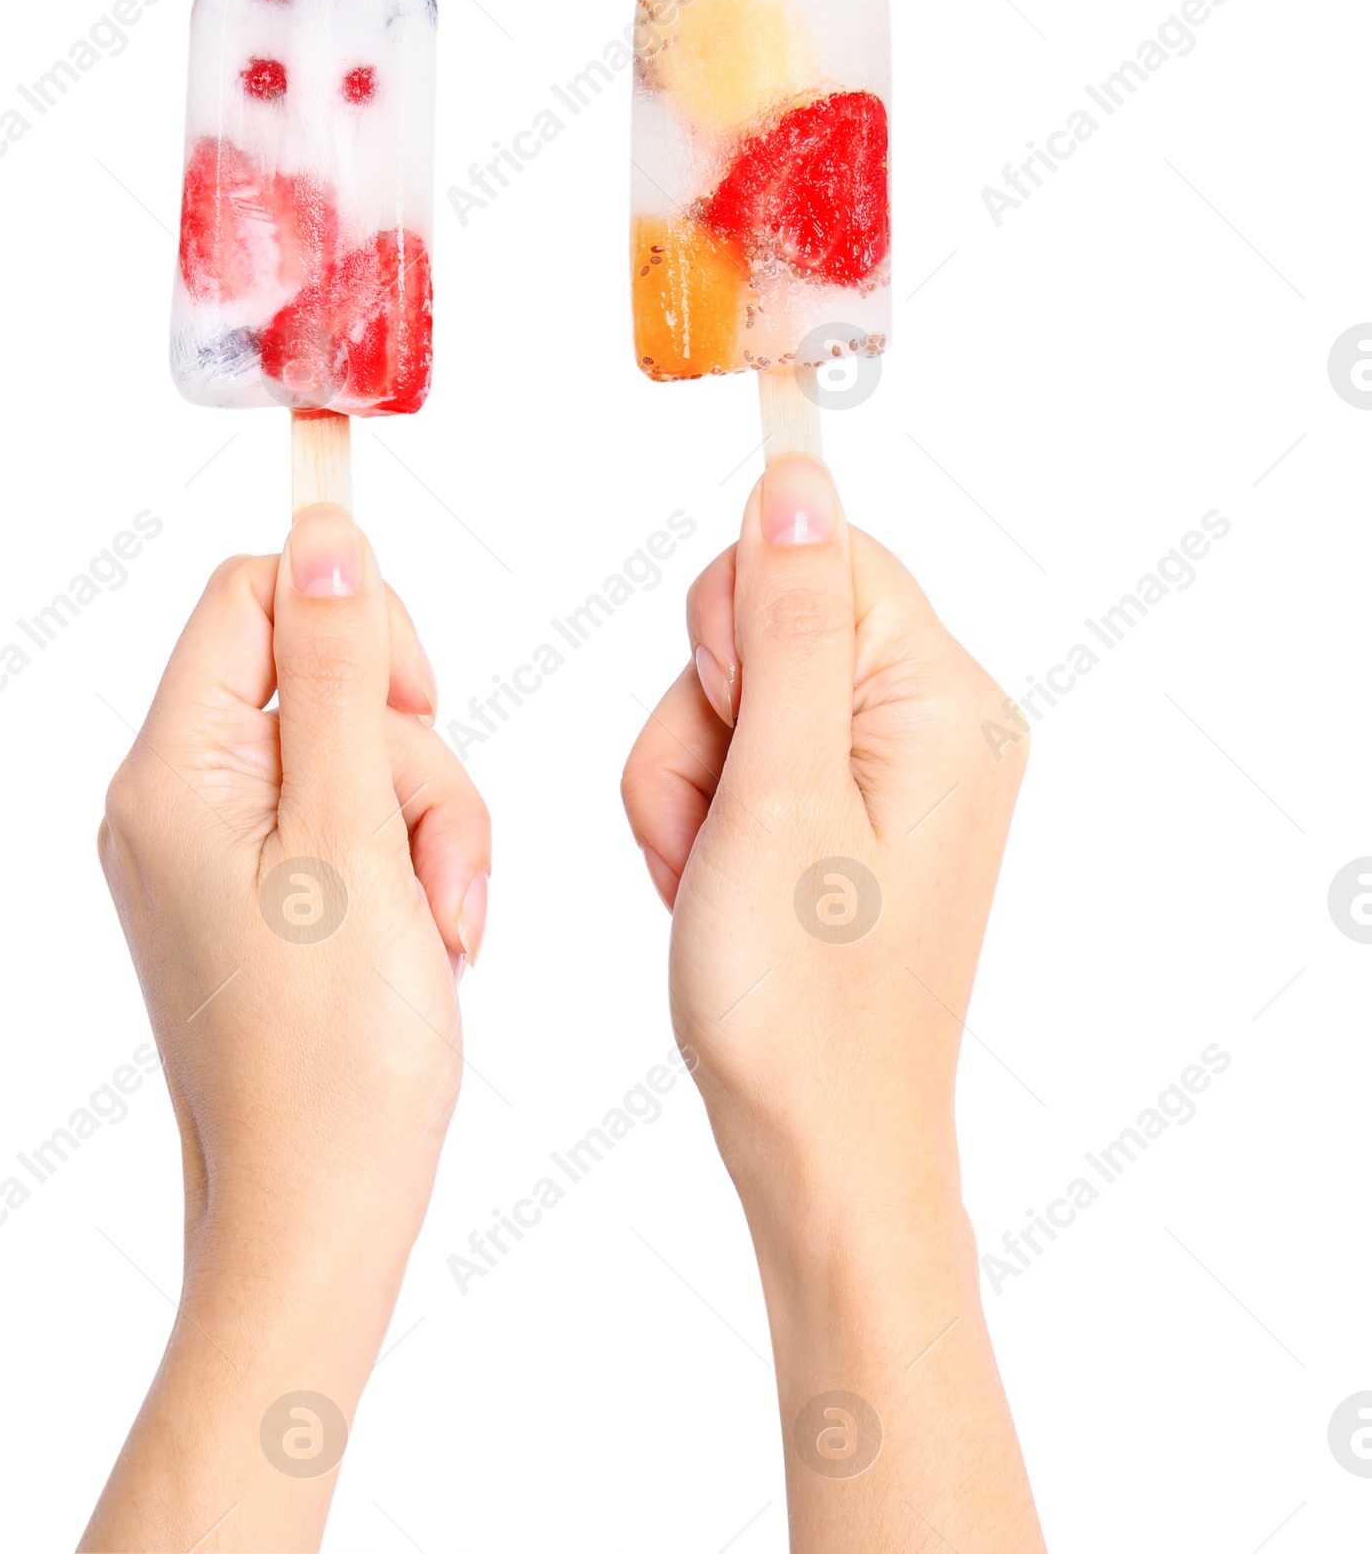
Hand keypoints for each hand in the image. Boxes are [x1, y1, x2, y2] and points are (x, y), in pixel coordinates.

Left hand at [82, 508, 488, 1553]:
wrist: (319, 1210)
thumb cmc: (334, 1055)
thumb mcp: (354, 832)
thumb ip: (342, 674)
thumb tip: (324, 536)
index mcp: (172, 772)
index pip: (252, 600)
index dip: (352, 623)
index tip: (418, 694)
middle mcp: (179, 801)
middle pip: (324, 680)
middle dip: (411, 754)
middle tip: (428, 853)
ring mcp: (221, 853)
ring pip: (360, 753)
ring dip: (428, 825)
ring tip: (438, 924)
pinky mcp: (265, 895)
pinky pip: (356, 822)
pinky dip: (409, 866)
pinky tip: (426, 942)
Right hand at [622, 453, 1042, 1551]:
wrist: (817, 1146)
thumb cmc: (802, 999)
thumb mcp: (779, 792)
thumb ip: (785, 623)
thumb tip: (797, 477)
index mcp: (941, 701)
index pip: (819, 554)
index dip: (737, 625)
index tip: (734, 726)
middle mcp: (927, 722)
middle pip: (761, 620)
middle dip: (700, 718)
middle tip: (718, 821)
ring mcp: (882, 772)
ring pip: (726, 693)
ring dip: (683, 780)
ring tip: (705, 875)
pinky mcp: (839, 813)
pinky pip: (734, 756)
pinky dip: (695, 814)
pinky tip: (706, 887)